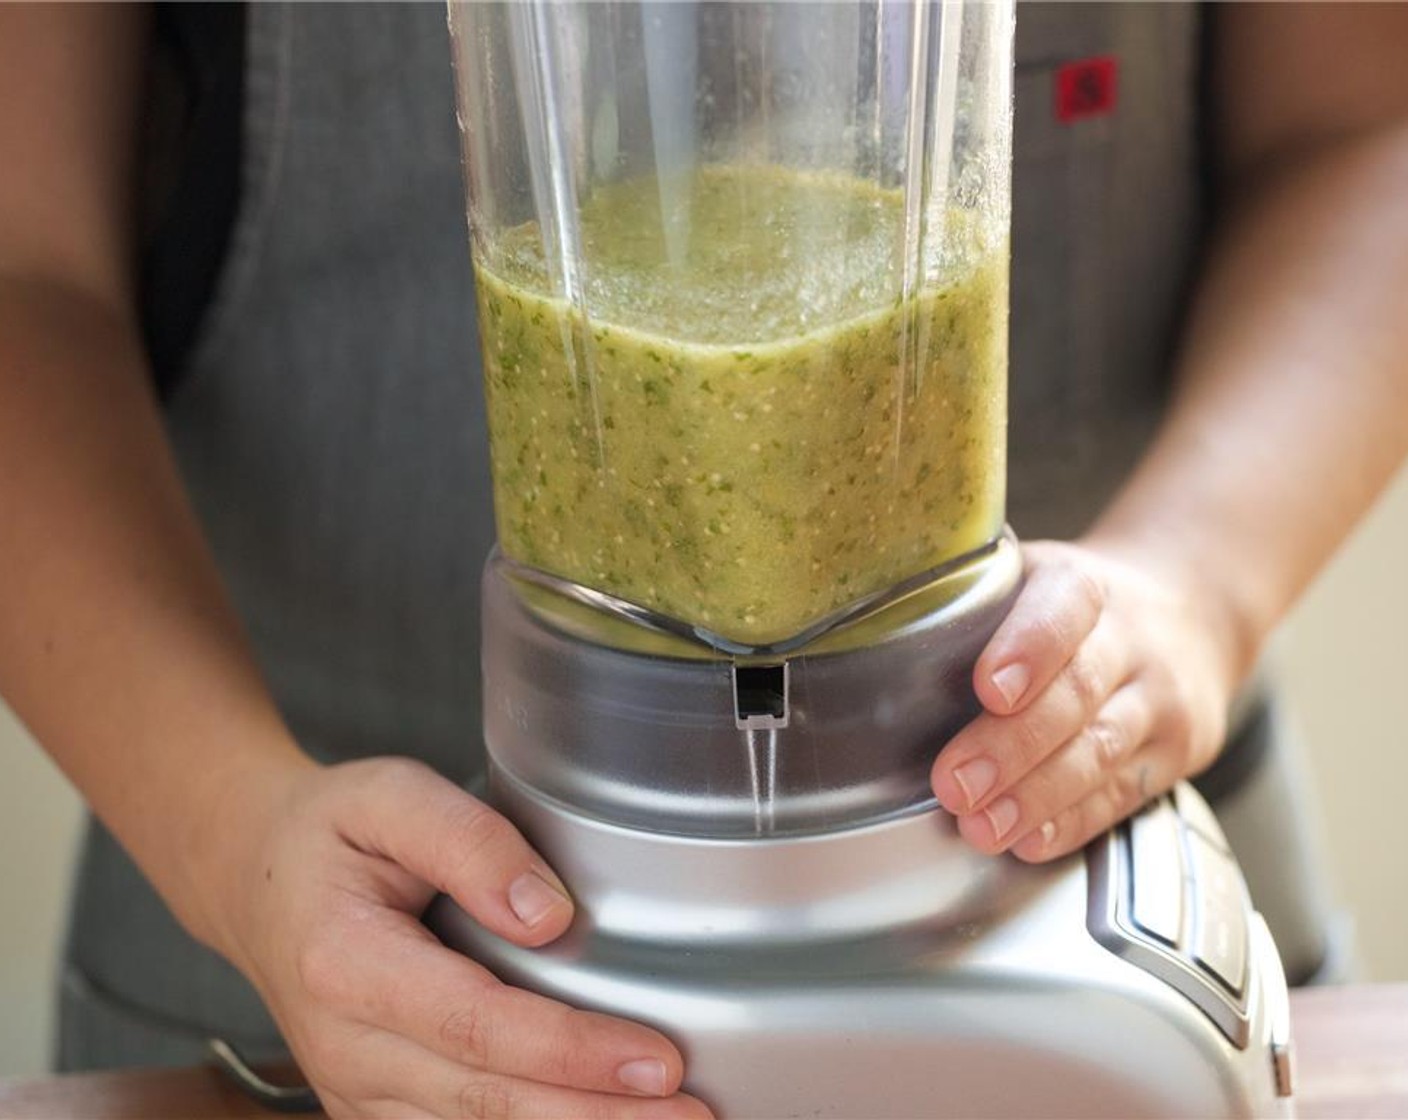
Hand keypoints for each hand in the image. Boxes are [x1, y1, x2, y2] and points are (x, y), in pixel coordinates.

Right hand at [205, 757, 711, 1119]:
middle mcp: (344, 1047)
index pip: (476, 1024)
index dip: (571, 1049)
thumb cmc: (331, 832)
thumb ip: (469, 842)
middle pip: (486, 1102)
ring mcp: (354, 1091)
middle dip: (596, 1116)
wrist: (258, 882)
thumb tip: (549, 916)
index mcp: (346, 964)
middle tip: (695, 1114)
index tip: (658, 1058)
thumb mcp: (390, 796)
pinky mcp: (373, 1109)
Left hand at [931, 540, 1238, 860]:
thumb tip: (877, 628)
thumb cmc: (1074, 605)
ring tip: (981, 826)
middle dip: (1011, 746)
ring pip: (1100, 750)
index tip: (987, 688)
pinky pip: (1122, 794)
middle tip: (955, 783)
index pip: (1062, 607)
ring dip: (1036, 797)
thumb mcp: (1032, 575)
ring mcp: (1158, 699)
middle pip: (1076, 693)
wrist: (1190, 614)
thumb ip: (971, 601)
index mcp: (1083, 583)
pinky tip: (1029, 840)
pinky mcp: (1175, 754)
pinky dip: (1072, 822)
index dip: (1028, 647)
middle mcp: (1130, 638)